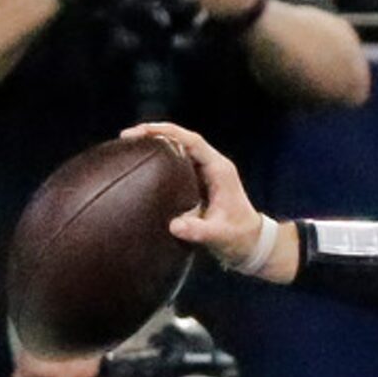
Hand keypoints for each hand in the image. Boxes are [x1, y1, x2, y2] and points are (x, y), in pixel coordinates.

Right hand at [121, 122, 288, 273]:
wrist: (251, 245)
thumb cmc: (239, 238)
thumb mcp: (220, 236)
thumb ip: (199, 231)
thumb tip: (174, 226)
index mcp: (219, 170)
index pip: (192, 141)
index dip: (168, 133)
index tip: (143, 132)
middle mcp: (212, 166)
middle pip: (181, 140)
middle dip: (154, 134)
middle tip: (126, 137)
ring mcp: (205, 173)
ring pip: (178, 150)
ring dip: (154, 146)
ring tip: (127, 146)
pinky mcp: (197, 183)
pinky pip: (176, 165)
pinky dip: (158, 162)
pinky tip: (139, 165)